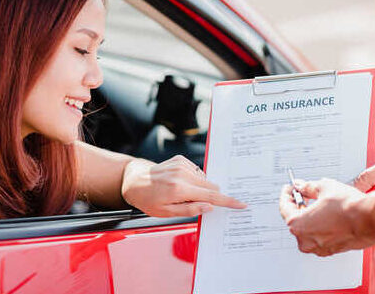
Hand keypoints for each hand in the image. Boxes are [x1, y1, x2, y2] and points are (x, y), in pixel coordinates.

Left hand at [121, 155, 245, 216]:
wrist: (134, 180)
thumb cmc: (147, 199)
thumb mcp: (165, 213)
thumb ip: (189, 210)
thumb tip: (209, 207)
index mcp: (179, 189)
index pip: (210, 196)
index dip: (227, 201)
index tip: (240, 203)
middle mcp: (182, 174)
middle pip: (211, 186)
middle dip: (210, 196)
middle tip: (196, 203)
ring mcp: (181, 165)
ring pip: (204, 179)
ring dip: (200, 188)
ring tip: (182, 193)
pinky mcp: (180, 160)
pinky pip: (197, 172)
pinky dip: (193, 180)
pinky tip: (180, 183)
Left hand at [279, 178, 374, 255]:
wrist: (370, 219)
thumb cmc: (348, 207)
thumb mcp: (324, 188)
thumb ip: (308, 187)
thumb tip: (301, 186)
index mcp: (298, 225)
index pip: (284, 208)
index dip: (286, 195)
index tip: (289, 189)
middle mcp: (305, 240)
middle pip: (295, 220)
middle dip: (298, 205)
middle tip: (303, 193)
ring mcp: (319, 248)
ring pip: (308, 230)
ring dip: (310, 217)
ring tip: (318, 203)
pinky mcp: (331, 250)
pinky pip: (320, 237)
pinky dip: (320, 226)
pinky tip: (328, 215)